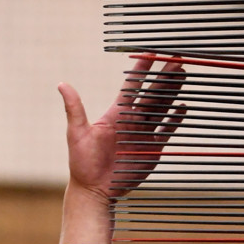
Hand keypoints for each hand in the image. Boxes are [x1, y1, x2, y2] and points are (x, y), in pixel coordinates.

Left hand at [58, 55, 185, 201]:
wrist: (94, 190)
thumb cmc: (82, 163)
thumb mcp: (77, 133)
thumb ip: (74, 108)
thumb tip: (61, 84)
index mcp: (116, 114)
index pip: (132, 86)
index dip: (141, 69)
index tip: (152, 53)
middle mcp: (131, 121)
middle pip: (151, 94)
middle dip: (164, 77)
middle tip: (176, 60)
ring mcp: (143, 135)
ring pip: (161, 108)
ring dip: (172, 92)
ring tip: (182, 75)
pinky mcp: (151, 150)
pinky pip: (166, 131)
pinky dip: (174, 120)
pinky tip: (182, 107)